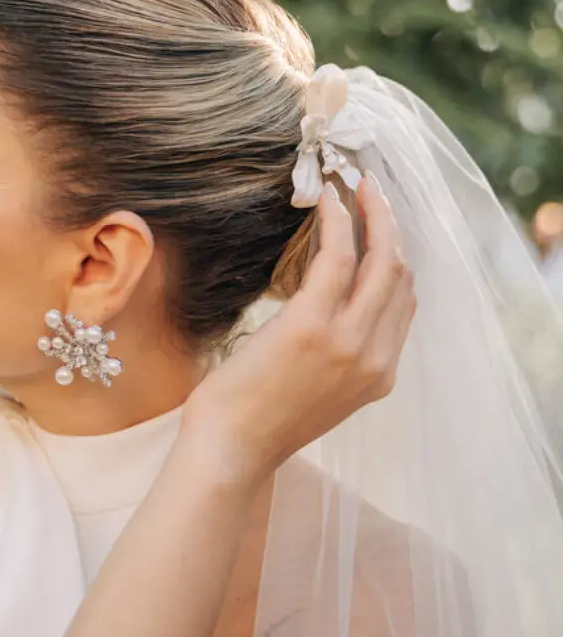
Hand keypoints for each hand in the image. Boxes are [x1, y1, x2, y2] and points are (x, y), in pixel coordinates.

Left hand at [181, 174, 416, 487]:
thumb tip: (330, 307)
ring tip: (355, 185)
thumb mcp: (318, 389)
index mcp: (380, 375)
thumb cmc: (259, 418)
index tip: (380, 224)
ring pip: (380, 261)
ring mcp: (350, 343)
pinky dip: (337, 222)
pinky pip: (338, 258)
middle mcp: (375, 358)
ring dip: (371, 214)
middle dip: (390, 225)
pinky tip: (327, 201)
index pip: (404, 302)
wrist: (232, 450)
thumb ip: (338, 353)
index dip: (395, 255)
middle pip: (400, 274)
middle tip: (372, 189)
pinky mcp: (314, 326)